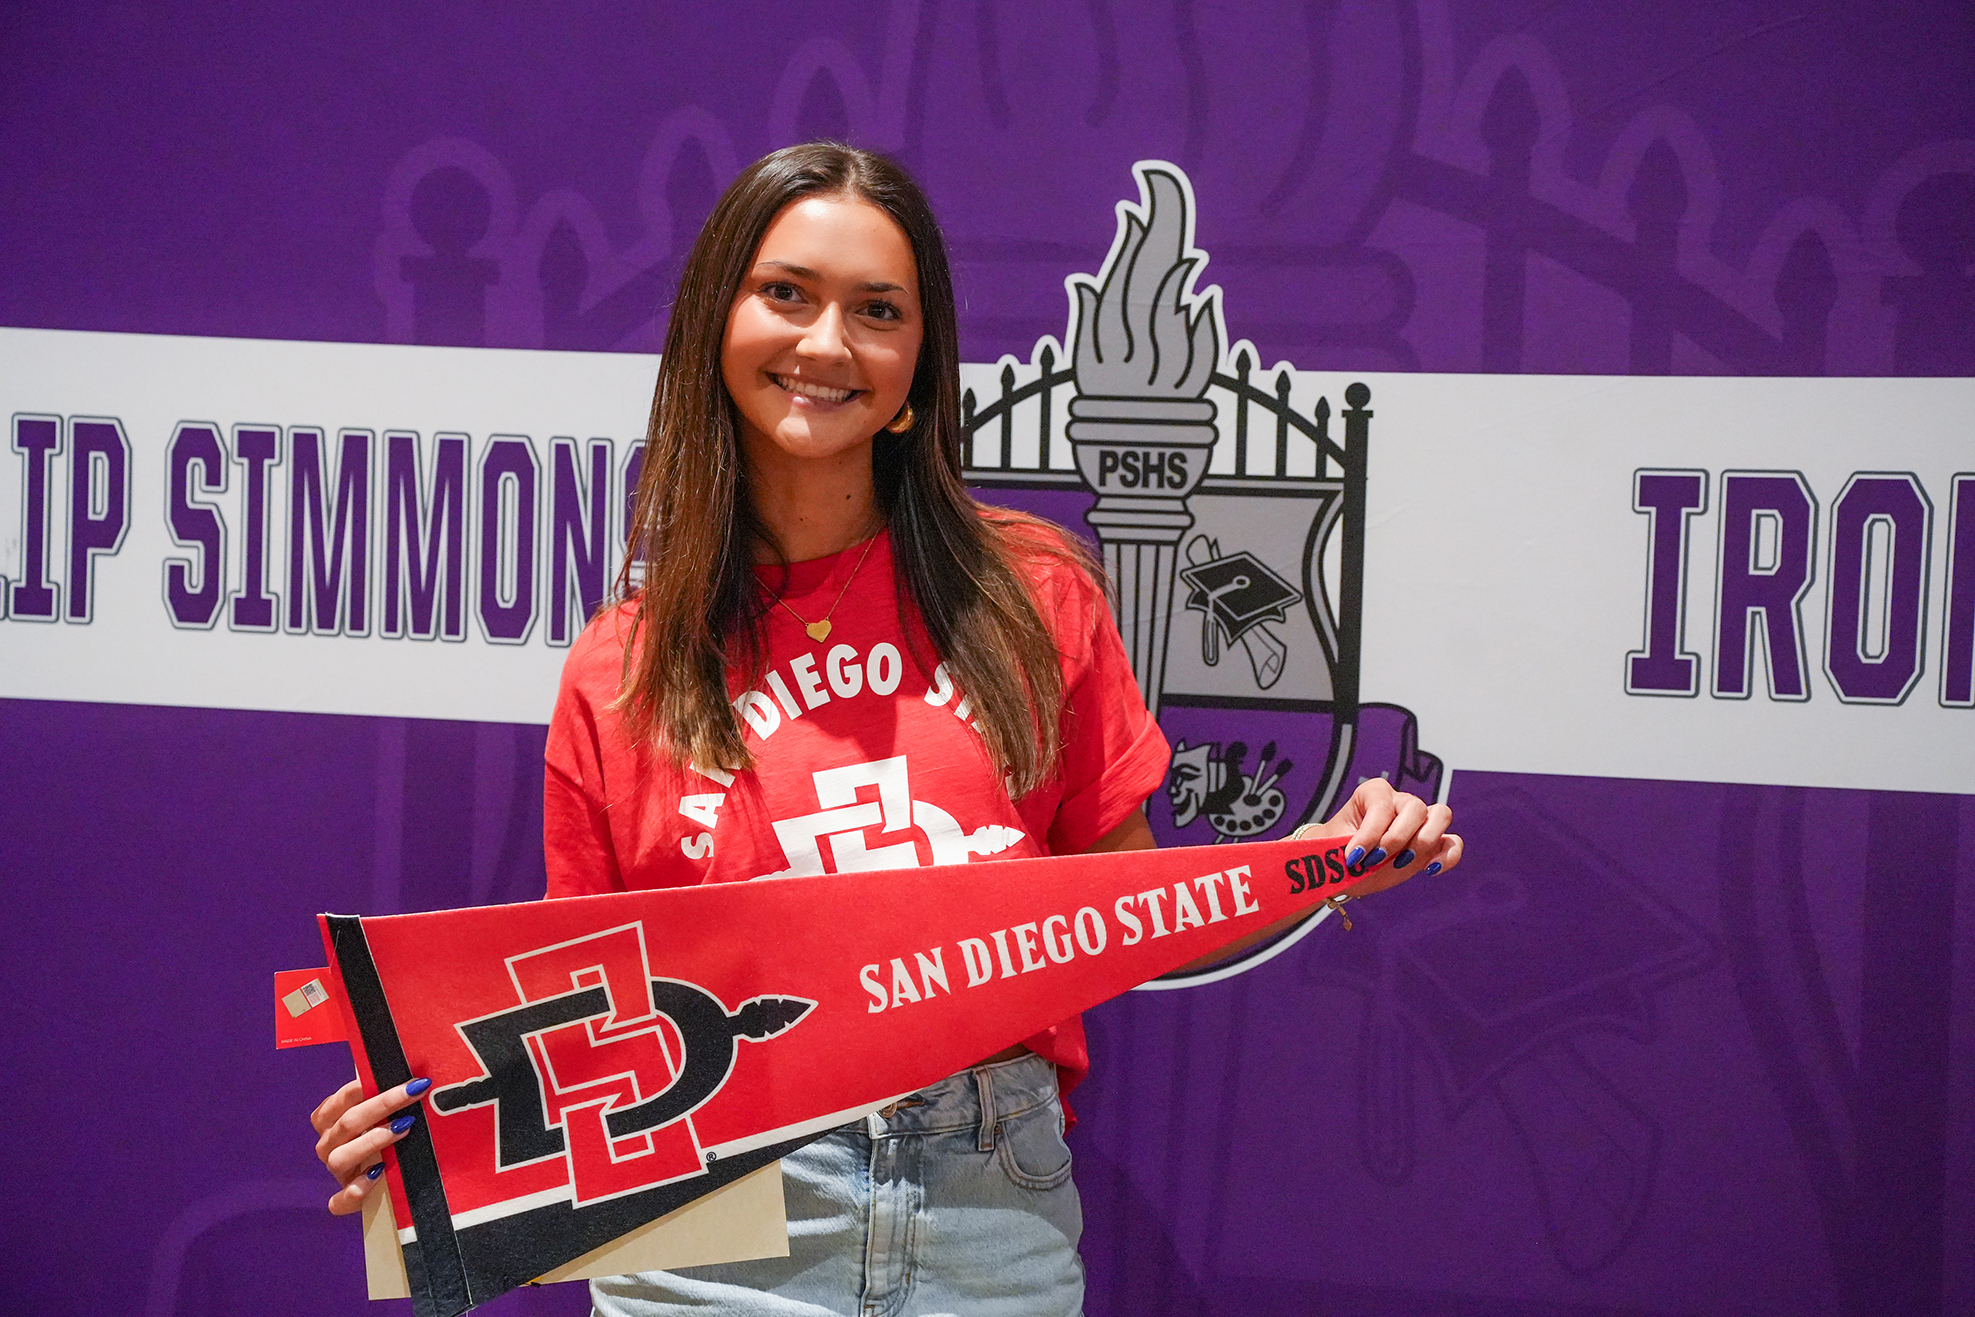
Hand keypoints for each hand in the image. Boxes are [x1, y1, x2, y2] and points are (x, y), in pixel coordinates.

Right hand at [310, 1076, 430, 1214]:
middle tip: (414, 1092)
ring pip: (340, 1158)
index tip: (395, 1075)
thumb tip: (410, 1068)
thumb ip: (382, 1091)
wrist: (383, 1179)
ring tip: (403, 1128)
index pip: (341, 1099)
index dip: (364, 1085)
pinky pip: (340, 1200)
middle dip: (382, 1105)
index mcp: (330, 1119)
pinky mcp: (344, 1200)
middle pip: (347, 1124)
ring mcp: (336, 1172)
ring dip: (371, 1141)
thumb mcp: (381, 1110)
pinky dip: (356, 1189)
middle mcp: (328, 1144)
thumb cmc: (383, 1131)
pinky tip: (378, 1175)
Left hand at [1294, 777, 1460, 898]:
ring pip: (1441, 815)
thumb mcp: (1330, 845)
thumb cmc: (1335, 851)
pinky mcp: (1433, 844)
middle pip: (1416, 807)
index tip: (1353, 856)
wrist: (1343, 866)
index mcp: (1374, 793)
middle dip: (1396, 838)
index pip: (1382, 806)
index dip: (1370, 833)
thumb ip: (1338, 847)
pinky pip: (1453, 843)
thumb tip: (1348, 855)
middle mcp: (1400, 802)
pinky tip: (1429, 870)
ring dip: (1424, 841)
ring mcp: (1420, 822)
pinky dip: (1448, 856)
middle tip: (1375, 859)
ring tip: (1400, 863)